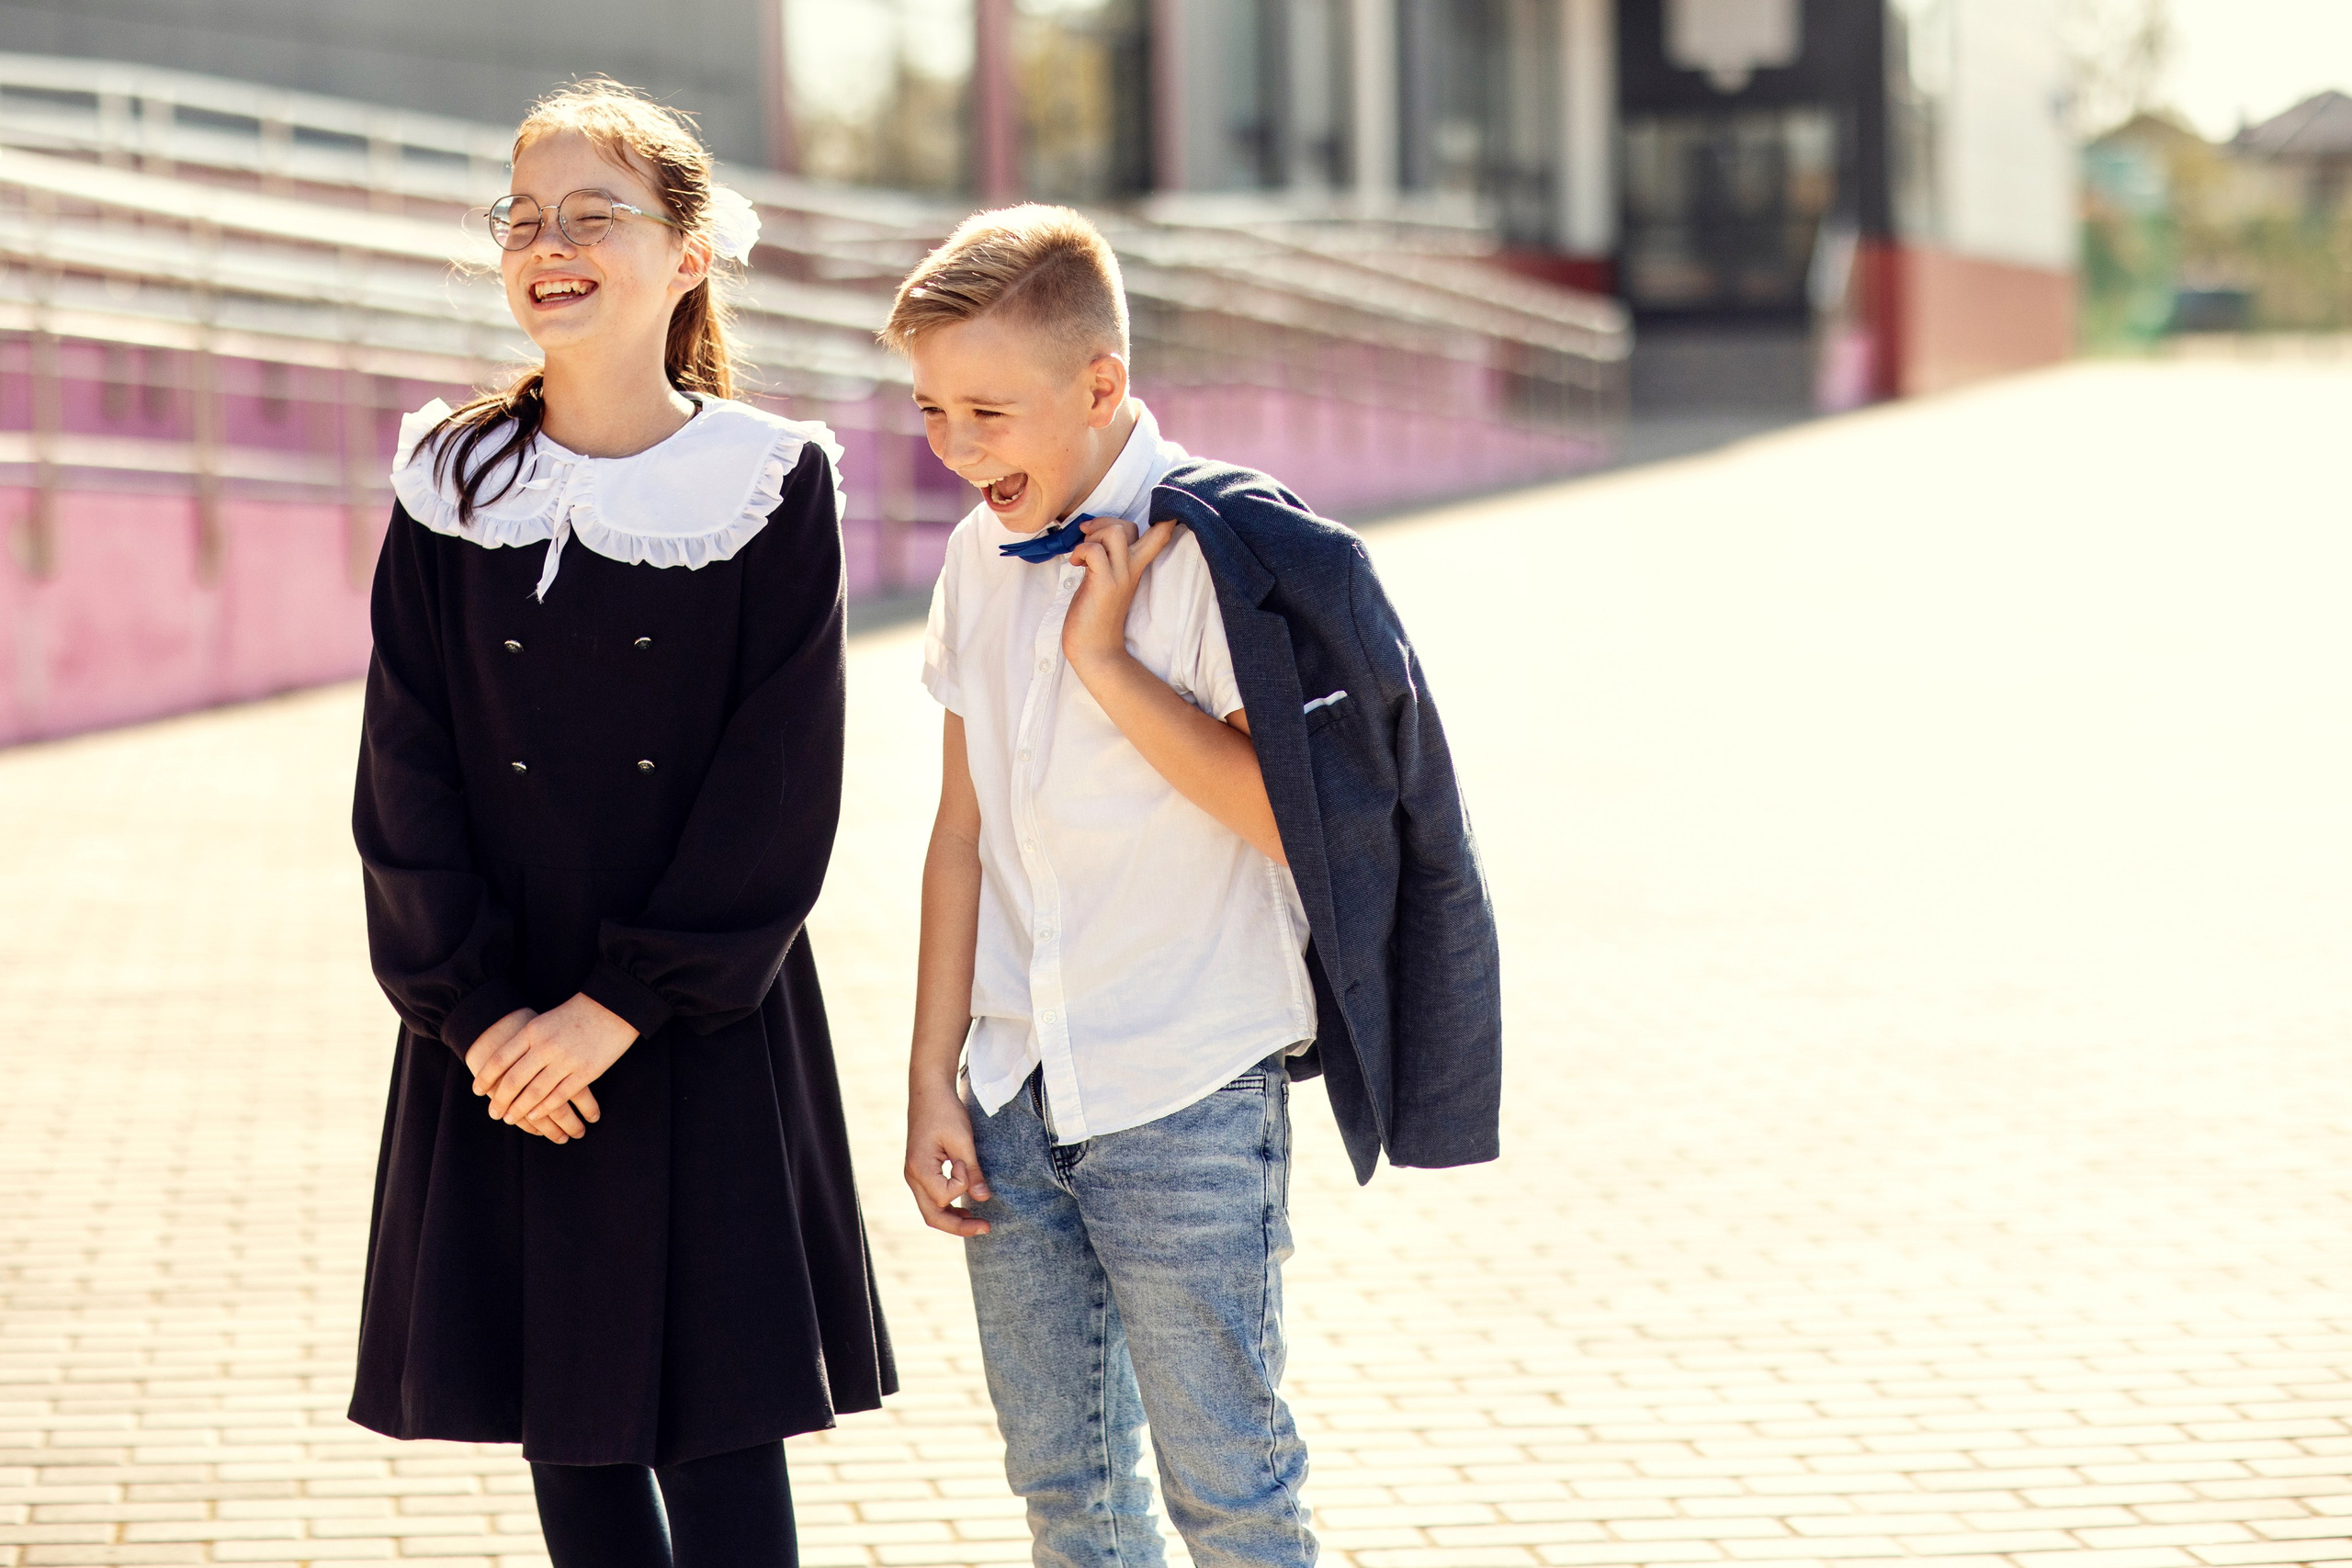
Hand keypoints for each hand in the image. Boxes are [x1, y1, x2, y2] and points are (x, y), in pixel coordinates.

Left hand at [472, 993, 631, 1131]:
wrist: (614, 1005)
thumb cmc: (578, 1012)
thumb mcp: (545, 1020)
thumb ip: (528, 1040)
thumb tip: (506, 1064)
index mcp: (533, 1031)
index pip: (500, 1059)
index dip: (486, 1077)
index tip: (478, 1091)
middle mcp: (546, 1046)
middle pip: (514, 1080)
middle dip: (500, 1100)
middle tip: (493, 1112)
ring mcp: (566, 1060)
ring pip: (534, 1092)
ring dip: (519, 1109)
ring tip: (509, 1118)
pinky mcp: (586, 1071)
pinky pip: (559, 1096)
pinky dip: (544, 1109)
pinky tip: (536, 1116)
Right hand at [904, 1081, 991, 1236]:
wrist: (929, 1091)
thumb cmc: (945, 1111)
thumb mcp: (963, 1139)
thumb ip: (973, 1170)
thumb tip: (983, 1199)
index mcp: (919, 1168)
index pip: (945, 1196)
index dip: (963, 1183)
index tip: (967, 1161)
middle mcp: (912, 1176)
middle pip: (932, 1216)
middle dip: (959, 1227)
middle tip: (986, 1228)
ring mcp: (914, 1175)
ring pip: (931, 1210)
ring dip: (953, 1219)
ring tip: (978, 1223)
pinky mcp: (921, 1171)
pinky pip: (932, 1198)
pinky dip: (948, 1206)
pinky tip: (965, 1208)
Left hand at [1061, 517, 1177, 674]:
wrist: (1095, 651)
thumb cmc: (1095, 616)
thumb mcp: (1104, 580)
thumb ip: (1106, 559)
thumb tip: (1092, 535)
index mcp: (1136, 567)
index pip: (1159, 534)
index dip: (1160, 517)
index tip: (1131, 519)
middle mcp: (1132, 569)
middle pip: (1130, 525)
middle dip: (1103, 523)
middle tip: (1087, 540)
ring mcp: (1120, 577)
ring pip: (1115, 532)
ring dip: (1092, 537)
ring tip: (1082, 555)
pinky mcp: (1105, 585)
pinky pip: (1095, 551)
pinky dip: (1080, 551)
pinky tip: (1075, 565)